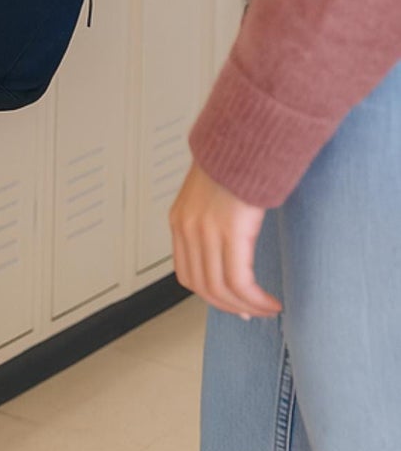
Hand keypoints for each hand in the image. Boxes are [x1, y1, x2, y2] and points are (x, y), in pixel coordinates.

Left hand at [169, 162, 278, 319]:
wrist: (243, 136)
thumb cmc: (235, 161)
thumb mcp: (212, 193)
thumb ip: (214, 219)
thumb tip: (231, 244)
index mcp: (179, 221)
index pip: (186, 273)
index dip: (209, 295)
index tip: (232, 304)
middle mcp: (186, 229)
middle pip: (202, 287)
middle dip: (230, 306)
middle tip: (254, 313)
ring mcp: (205, 232)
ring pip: (221, 289)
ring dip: (247, 306)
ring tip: (268, 309)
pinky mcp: (229, 232)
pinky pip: (239, 281)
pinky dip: (255, 298)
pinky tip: (271, 301)